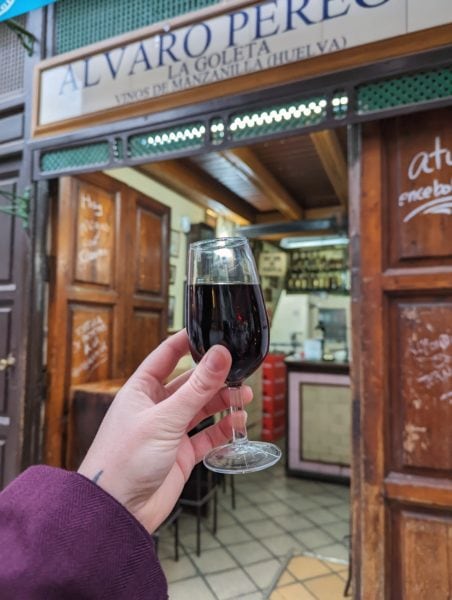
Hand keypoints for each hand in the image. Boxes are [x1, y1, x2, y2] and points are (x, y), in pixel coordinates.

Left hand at [78, 329, 251, 533]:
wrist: (117, 512)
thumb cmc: (125, 460)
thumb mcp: (165, 418)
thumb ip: (197, 388)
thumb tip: (220, 354)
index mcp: (141, 390)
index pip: (166, 356)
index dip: (187, 341)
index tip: (211, 330)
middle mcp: (155, 407)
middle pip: (191, 383)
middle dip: (215, 377)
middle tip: (240, 372)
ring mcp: (169, 431)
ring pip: (202, 409)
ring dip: (223, 402)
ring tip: (244, 396)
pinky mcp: (181, 454)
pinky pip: (207, 436)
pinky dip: (223, 430)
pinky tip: (238, 423)